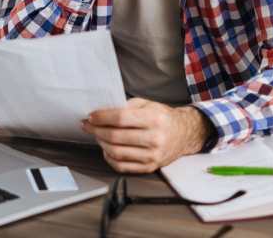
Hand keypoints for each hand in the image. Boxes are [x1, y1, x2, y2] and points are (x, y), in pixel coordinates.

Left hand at [82, 98, 212, 173]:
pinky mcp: (150, 167)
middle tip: (88, 125)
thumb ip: (125, 106)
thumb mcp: (147, 104)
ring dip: (101, 142)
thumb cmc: (162, 117)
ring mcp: (153, 156)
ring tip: (97, 135)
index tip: (91, 116)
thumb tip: (101, 112)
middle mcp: (155, 139)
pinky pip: (122, 166)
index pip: (121, 118)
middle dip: (96, 130)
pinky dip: (109, 157)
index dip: (102, 117)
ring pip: (116, 152)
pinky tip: (106, 149)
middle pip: (116, 136)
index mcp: (154, 119)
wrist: (183, 134)